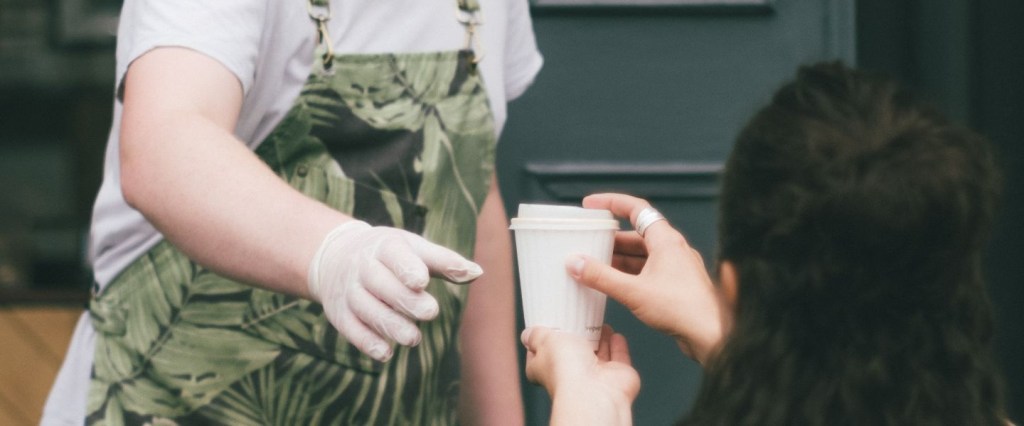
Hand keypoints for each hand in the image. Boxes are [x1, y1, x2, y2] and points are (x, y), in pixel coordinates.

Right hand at [308, 220, 482, 361]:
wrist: (334, 257)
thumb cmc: (389, 254)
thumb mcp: (414, 248)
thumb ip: (444, 261)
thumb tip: (478, 272)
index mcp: (384, 246)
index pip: (394, 255)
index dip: (406, 268)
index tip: (422, 281)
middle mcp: (363, 267)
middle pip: (381, 284)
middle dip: (405, 300)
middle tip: (431, 312)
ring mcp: (349, 291)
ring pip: (366, 309)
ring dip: (389, 325)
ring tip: (413, 338)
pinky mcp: (339, 314)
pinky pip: (351, 329)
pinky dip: (367, 342)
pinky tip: (386, 353)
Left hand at [523, 326, 638, 424]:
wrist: (594, 390)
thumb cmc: (566, 370)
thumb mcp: (544, 341)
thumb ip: (536, 335)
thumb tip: (527, 334)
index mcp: (546, 369)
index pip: (541, 355)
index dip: (543, 342)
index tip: (548, 327)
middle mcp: (571, 375)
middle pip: (573, 353)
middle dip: (577, 336)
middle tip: (579, 318)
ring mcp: (595, 375)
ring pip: (598, 354)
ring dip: (600, 338)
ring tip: (600, 322)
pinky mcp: (617, 375)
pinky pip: (618, 358)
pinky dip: (617, 346)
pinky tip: (615, 335)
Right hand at [568, 193, 729, 364]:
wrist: (712, 336)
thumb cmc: (684, 310)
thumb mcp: (634, 292)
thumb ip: (601, 277)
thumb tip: (576, 263)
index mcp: (666, 240)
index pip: (636, 209)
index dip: (611, 203)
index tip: (591, 205)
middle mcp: (673, 249)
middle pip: (636, 234)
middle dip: (610, 238)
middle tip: (587, 241)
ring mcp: (676, 268)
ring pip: (641, 255)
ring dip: (618, 258)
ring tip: (594, 264)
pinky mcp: (676, 286)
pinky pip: (647, 271)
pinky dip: (629, 274)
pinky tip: (614, 284)